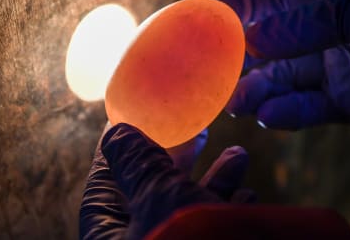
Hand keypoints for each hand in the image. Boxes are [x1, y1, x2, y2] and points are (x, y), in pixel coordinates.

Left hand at [79, 123, 252, 239]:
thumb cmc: (184, 239)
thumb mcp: (157, 193)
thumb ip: (135, 161)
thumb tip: (117, 131)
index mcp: (109, 236)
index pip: (104, 185)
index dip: (120, 150)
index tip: (138, 121)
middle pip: (152, 193)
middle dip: (178, 159)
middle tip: (198, 130)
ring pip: (189, 209)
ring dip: (215, 179)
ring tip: (238, 155)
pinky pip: (211, 229)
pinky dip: (228, 209)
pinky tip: (246, 194)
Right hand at [196, 0, 349, 137]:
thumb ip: (311, 22)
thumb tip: (253, 38)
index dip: (230, 3)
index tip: (193, 13)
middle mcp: (325, 26)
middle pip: (267, 39)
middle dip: (234, 54)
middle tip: (203, 69)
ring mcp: (332, 64)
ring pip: (280, 76)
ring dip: (255, 87)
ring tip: (235, 100)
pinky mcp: (343, 101)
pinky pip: (304, 107)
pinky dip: (285, 113)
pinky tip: (270, 115)